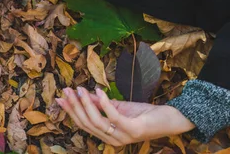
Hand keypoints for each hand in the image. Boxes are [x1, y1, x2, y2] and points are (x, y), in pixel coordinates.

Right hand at [56, 87, 194, 145]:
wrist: (170, 119)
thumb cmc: (144, 114)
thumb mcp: (119, 107)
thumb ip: (101, 104)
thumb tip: (83, 95)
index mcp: (108, 136)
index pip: (84, 125)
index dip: (71, 111)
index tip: (60, 97)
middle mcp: (113, 140)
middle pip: (87, 124)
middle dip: (75, 106)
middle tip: (67, 90)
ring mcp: (123, 136)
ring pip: (97, 121)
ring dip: (86, 103)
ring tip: (80, 89)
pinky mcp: (133, 129)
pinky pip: (113, 117)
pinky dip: (104, 103)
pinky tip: (98, 90)